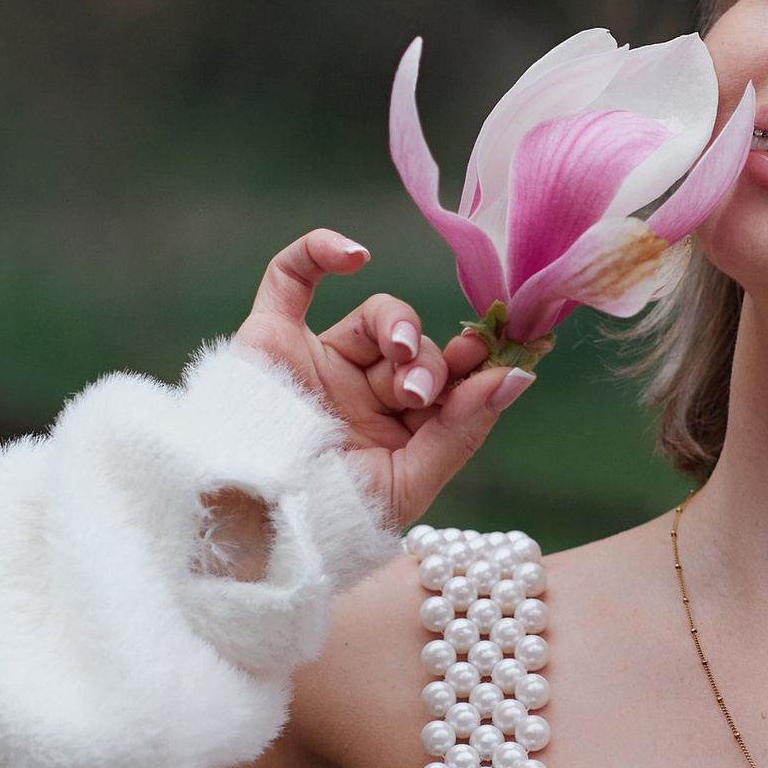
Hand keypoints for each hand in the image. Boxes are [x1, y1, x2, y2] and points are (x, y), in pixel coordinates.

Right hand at [235, 230, 525, 533]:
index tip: (491, 355)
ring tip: (401, 355)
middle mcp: (361, 391)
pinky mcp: (271, 337)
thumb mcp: (409, 481)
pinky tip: (354, 253)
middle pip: (418, 350)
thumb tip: (518, 375)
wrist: (248, 517)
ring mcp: (318, 361)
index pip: (448, 381)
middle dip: (431, 365)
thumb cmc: (327, 515)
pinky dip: (320, 249)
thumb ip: (462, 428)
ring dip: (399, 326)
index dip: (473, 364)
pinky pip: (292, 275)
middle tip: (418, 392)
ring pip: (377, 316)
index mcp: (396, 430)